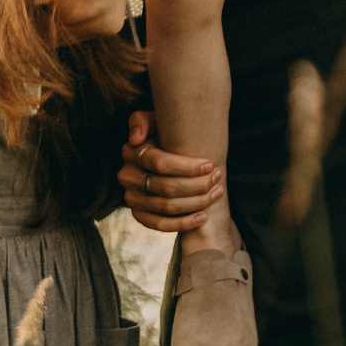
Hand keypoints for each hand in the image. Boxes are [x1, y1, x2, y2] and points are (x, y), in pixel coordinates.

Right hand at [116, 111, 222, 230]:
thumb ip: (142, 121)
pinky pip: (160, 225)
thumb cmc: (162, 136)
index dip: (187, 167)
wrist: (160, 158)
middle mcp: (127, 177)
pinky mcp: (139, 215)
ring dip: (197, 202)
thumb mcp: (154, 121)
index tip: (210, 165)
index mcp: (131, 152)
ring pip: (167, 207)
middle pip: (166, 187)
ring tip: (217, 192)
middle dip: (197, 185)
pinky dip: (184, 223)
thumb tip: (136, 138)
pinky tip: (203, 216)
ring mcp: (131, 198)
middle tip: (218, 178)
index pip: (159, 163)